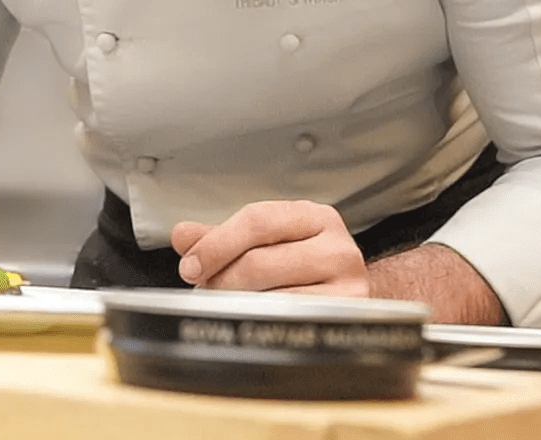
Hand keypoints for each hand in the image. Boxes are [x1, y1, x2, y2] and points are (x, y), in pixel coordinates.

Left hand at [171, 200, 507, 323]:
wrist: (359, 301)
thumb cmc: (306, 270)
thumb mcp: (267, 243)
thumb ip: (222, 237)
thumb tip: (180, 235)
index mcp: (315, 217)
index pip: (257, 220)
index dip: (216, 244)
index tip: (190, 264)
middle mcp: (338, 246)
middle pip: (260, 260)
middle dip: (220, 279)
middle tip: (203, 289)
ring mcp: (349, 284)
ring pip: (271, 296)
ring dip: (236, 305)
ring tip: (226, 306)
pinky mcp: (348, 317)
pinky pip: (290, 321)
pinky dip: (262, 324)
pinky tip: (253, 322)